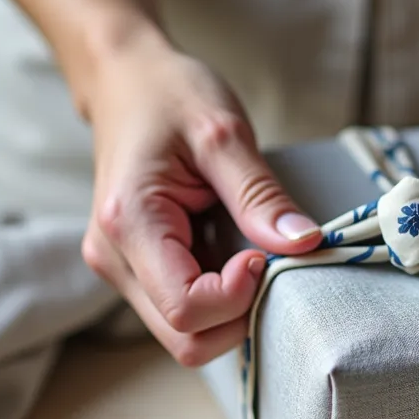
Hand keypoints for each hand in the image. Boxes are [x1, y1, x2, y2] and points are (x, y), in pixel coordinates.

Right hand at [80, 36, 320, 365]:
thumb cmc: (168, 95)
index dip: (237, 296)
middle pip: (184, 338)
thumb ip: (261, 195)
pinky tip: (229, 252)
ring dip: (229, 309)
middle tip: (263, 261)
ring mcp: (121, 268)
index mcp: (128, 223)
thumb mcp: (223, 133)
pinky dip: (218, 297)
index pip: (186, 310)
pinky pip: (182, 310)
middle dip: (237, 315)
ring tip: (246, 251)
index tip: (261, 253)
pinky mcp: (135, 268)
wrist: (125, 79)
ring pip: (183, 333)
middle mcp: (113, 258)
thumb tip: (305, 244)